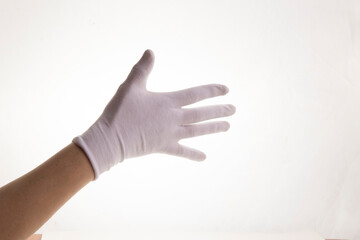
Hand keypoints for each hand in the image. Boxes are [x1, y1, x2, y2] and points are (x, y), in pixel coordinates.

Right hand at [73, 49, 235, 178]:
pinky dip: (192, 154)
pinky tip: (204, 157)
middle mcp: (172, 118)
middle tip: (234, 110)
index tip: (227, 90)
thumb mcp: (130, 86)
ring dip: (213, 128)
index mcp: (167, 102)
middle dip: (219, 111)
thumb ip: (142, 69)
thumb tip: (150, 51)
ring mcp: (169, 134)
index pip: (195, 94)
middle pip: (201, 114)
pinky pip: (181, 151)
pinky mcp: (163, 147)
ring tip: (227, 127)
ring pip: (196, 130)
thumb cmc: (120, 111)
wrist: (111, 139)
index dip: (212, 91)